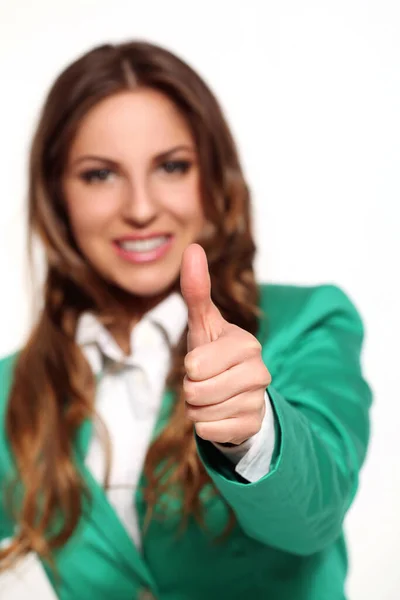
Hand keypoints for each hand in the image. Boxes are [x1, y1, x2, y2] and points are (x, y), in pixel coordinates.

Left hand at [180, 244, 271, 445]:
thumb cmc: (215, 353)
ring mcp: (260, 400)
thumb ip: (196, 289)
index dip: (190, 367)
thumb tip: (192, 248)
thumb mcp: (203, 324)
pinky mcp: (254, 425)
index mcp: (246, 343)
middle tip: (205, 381)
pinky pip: (210, 432)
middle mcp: (260, 371)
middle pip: (196, 392)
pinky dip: (206, 426)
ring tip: (212, 395)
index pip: (195, 365)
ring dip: (197, 408)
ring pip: (202, 413)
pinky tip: (220, 413)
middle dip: (191, 389)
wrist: (236, 391)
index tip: (201, 362)